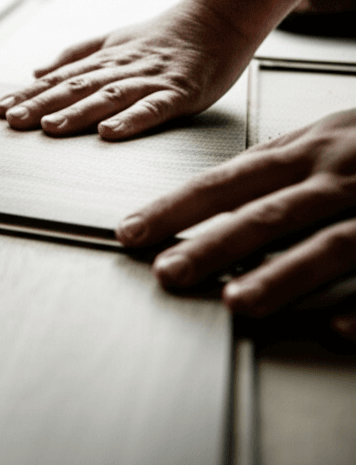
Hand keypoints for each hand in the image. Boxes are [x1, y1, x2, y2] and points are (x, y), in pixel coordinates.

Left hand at [0, 0, 257, 139]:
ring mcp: (149, 81)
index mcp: (104, 60)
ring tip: (49, 127)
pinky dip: (129, 121)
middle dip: (41, 105)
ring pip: (106, 97)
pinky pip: (151, 108)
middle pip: (75, 88)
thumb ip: (75, 56)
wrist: (219, 18)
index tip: (0, 109)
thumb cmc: (166, 35)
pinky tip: (108, 133)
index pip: (59, 79)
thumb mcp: (113, 40)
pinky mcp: (178, 93)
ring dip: (75, 113)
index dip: (29, 94)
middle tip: (12, 120)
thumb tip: (36, 72)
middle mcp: (121, 69)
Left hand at [116, 110, 355, 340]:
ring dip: (282, 276)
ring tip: (237, 303)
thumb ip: (274, 159)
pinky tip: (339, 331)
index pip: (226, 182)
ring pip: (330, 244)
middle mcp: (339, 176)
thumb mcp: (326, 132)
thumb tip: (215, 185)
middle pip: (268, 214)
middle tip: (167, 275)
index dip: (175, 208)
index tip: (130, 232)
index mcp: (308, 152)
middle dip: (213, 245)